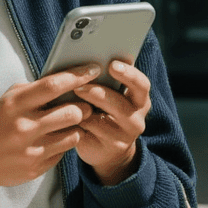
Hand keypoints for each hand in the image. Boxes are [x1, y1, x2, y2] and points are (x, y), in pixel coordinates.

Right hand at [0, 68, 96, 197]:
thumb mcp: (8, 100)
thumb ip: (34, 89)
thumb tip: (67, 78)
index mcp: (15, 104)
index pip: (53, 85)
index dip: (78, 76)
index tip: (93, 69)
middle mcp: (24, 127)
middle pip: (72, 112)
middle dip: (84, 106)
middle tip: (84, 104)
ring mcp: (31, 150)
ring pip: (74, 134)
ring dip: (76, 126)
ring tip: (70, 122)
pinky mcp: (37, 168)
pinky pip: (64, 151)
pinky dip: (64, 142)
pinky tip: (55, 138)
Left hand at [72, 59, 150, 185]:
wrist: (105, 148)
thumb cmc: (102, 112)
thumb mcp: (108, 95)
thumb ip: (103, 80)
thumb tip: (83, 60)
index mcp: (139, 99)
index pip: (141, 85)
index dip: (128, 74)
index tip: (112, 64)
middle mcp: (137, 118)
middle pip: (122, 104)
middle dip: (100, 92)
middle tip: (80, 84)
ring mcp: (125, 136)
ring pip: (104, 120)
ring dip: (85, 107)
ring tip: (70, 96)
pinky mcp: (109, 148)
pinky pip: (90, 134)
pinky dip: (77, 122)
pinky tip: (65, 115)